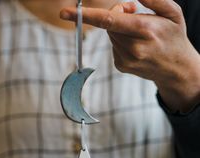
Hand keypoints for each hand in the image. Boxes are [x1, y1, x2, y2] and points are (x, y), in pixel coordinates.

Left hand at [60, 0, 199, 111]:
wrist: (175, 69)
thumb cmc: (174, 38)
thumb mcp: (173, 13)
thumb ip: (153, 0)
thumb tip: (127, 0)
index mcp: (145, 31)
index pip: (109, 20)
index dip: (86, 15)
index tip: (65, 13)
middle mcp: (133, 48)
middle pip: (109, 25)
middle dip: (117, 16)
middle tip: (135, 16)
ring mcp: (126, 60)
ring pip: (110, 36)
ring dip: (119, 30)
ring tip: (139, 35)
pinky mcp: (121, 66)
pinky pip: (113, 46)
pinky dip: (120, 42)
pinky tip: (135, 47)